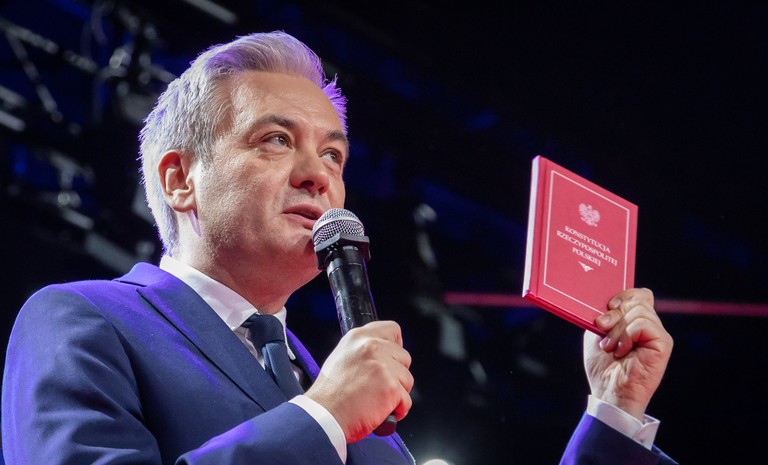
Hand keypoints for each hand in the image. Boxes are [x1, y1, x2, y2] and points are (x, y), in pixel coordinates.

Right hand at [305, 320, 412, 442]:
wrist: (324, 415)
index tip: (391, 358)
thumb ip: (363, 351)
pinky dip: (398, 410)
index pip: (392, 329)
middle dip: (396, 374)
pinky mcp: (391, 388)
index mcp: (359, 337)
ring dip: (397, 393)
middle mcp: (372, 347)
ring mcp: (383, 367)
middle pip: (404, 357)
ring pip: (407, 379)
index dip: (395, 346)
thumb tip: (383, 355)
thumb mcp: (341, 356)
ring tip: (376, 400)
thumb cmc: (329, 394)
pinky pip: (407, 400)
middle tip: (379, 386)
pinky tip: (381, 410)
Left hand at [585, 288, 672, 420]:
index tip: (608, 306)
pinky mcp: (663, 343)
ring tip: (612, 347)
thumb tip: (612, 299)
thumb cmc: (603, 366)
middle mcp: (649, 325)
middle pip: (638, 299)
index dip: (624, 295)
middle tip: (603, 328)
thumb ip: (606, 314)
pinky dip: (628, 335)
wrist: (608, 391)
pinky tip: (623, 351)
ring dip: (618, 329)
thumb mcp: (598, 333)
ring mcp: (658, 334)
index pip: (638, 294)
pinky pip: (644, 324)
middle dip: (615, 312)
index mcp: (635, 321)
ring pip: (639, 311)